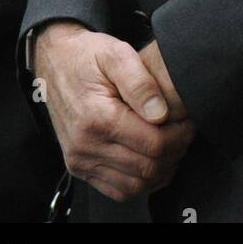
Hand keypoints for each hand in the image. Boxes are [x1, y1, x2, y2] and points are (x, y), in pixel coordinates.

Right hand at [34, 22, 194, 201]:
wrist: (54, 62)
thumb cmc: (87, 55)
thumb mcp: (116, 53)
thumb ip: (141, 83)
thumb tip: (161, 114)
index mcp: (97, 118)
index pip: (153, 144)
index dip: (180, 136)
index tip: (189, 121)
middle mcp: (85, 146)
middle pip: (147, 168)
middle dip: (175, 152)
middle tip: (184, 132)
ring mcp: (80, 160)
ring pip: (135, 186)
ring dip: (161, 170)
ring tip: (172, 144)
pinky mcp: (79, 167)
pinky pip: (117, 190)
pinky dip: (141, 182)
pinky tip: (152, 160)